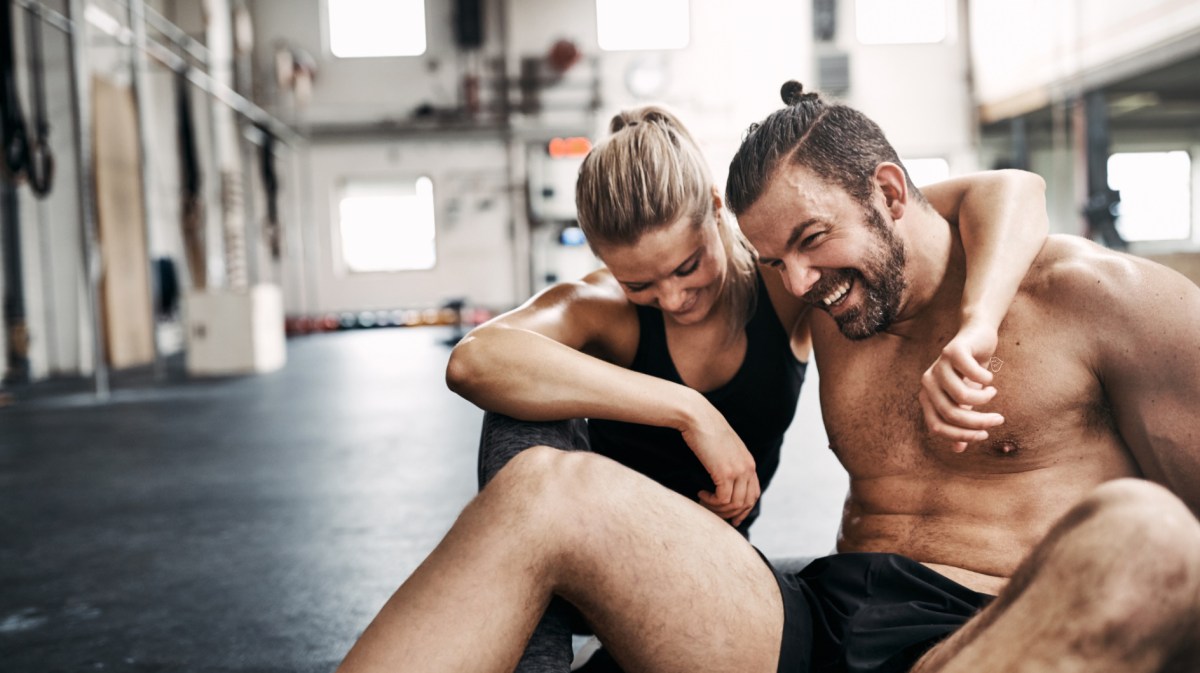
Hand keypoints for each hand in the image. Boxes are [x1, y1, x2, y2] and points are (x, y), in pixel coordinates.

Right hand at [679, 403, 760, 527]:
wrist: (697, 416)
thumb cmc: (705, 429)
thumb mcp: (723, 447)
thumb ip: (728, 461)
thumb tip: (722, 477)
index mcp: (749, 462)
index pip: (754, 494)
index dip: (744, 509)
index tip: (732, 518)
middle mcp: (748, 468)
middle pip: (747, 503)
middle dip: (731, 514)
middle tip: (715, 515)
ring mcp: (738, 471)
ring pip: (734, 504)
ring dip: (718, 509)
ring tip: (704, 501)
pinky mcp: (725, 473)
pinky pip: (723, 500)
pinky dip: (711, 502)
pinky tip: (700, 494)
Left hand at [918, 322, 1005, 451]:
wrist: (977, 336)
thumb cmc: (970, 372)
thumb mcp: (966, 400)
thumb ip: (961, 422)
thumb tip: (959, 449)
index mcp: (927, 397)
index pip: (937, 427)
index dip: (961, 435)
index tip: (984, 435)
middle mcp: (928, 382)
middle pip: (951, 414)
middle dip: (979, 421)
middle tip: (999, 419)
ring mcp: (938, 365)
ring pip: (961, 396)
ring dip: (984, 400)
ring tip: (992, 392)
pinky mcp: (953, 351)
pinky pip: (971, 374)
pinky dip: (985, 380)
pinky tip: (989, 378)